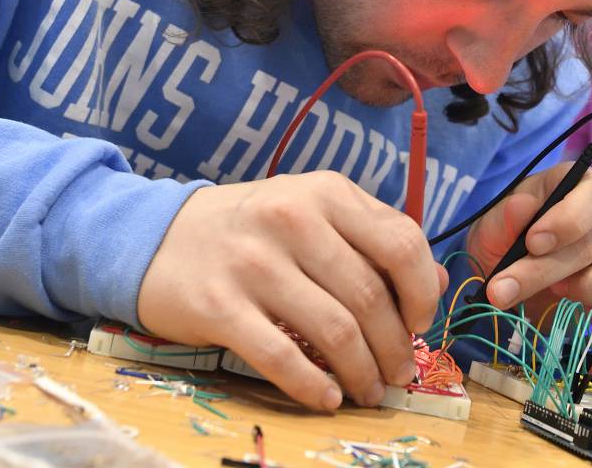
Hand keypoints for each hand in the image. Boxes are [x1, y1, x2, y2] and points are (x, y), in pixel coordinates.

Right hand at [135, 171, 447, 410]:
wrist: (154, 237)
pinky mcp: (218, 307)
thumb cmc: (251, 229)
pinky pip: (281, 356)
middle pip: (370, 296)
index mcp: (325, 193)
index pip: (401, 243)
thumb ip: (373, 238)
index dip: (422, 293)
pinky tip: (328, 398)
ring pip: (334, 330)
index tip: (421, 324)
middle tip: (399, 374)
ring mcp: (253, 263)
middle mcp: (292, 219)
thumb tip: (437, 281)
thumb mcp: (314, 213)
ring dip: (362, 372)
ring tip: (369, 390)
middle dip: (395, 346)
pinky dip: (313, 385)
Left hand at [466, 163, 591, 333]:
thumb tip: (522, 207)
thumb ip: (505, 216)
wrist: (502, 278)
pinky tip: (587, 318)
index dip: (569, 219)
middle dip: (549, 270)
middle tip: (506, 289)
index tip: (533, 243)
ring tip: (558, 296)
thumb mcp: (493, 224)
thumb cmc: (503, 239)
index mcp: (580, 190)